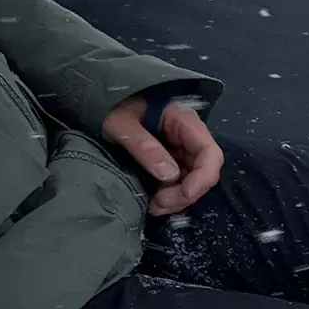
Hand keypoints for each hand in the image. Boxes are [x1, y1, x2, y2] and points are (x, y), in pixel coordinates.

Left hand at [101, 94, 223, 216]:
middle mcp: (188, 137)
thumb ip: (143, 145)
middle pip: (204, 171)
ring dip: (177, 199)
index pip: (209, 152)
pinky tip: (153, 202)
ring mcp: (179, 150)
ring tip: (154, 206)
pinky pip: (178, 182)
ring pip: (192, 181)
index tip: (184, 194)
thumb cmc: (110, 106)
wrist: (99, 102)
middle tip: (159, 204)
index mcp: (183, 121)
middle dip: (186, 193)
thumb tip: (169, 175)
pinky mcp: (169, 161)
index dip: (203, 177)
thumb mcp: (120, 122)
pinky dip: (170, 197)